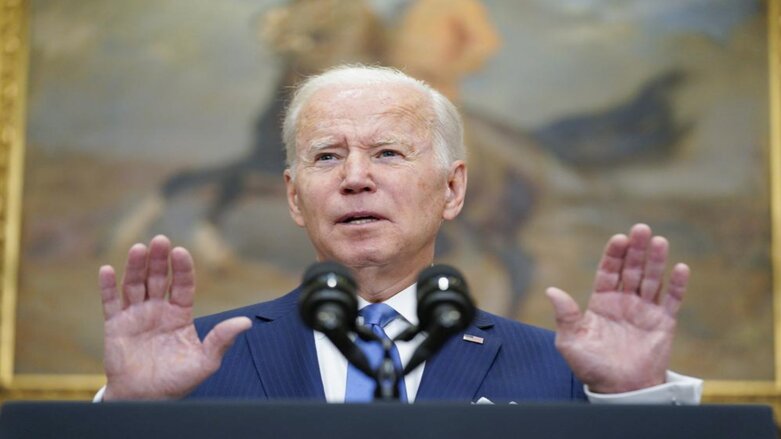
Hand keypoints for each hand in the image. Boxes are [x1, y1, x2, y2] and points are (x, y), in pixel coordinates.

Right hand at [98, 235, 250, 399]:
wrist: (146, 399)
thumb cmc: (177, 381)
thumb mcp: (205, 362)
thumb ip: (221, 339)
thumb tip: (247, 323)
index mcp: (179, 314)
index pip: (182, 285)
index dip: (182, 269)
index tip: (181, 252)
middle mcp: (158, 310)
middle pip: (158, 278)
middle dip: (159, 260)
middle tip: (160, 240)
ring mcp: (136, 316)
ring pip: (134, 285)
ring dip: (135, 266)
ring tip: (139, 248)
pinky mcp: (116, 326)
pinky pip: (110, 303)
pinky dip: (107, 286)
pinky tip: (107, 270)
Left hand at [545, 223, 689, 393]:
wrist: (620, 390)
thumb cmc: (592, 367)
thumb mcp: (571, 342)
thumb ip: (565, 316)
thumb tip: (552, 291)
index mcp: (602, 302)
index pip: (608, 271)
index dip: (613, 255)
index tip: (618, 239)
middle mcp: (624, 302)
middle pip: (631, 269)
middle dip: (635, 249)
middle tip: (640, 229)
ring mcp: (644, 311)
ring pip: (652, 279)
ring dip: (656, 260)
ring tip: (659, 241)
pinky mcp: (663, 323)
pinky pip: (672, 300)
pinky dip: (677, 285)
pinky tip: (680, 268)